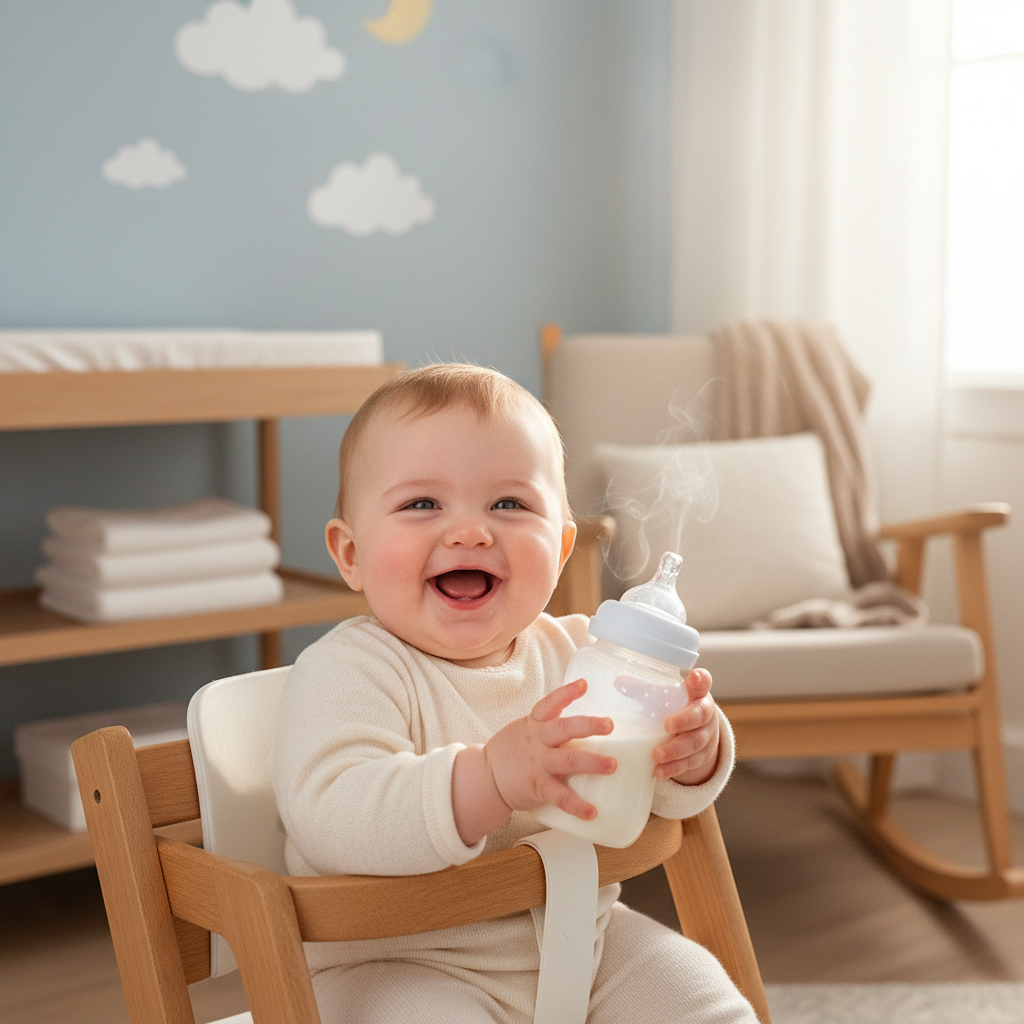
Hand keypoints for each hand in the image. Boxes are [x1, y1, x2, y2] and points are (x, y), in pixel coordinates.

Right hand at [485, 678, 615, 820]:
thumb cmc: (512, 751)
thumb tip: (585, 722)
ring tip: (612, 765)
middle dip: (588, 726)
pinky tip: (592, 811)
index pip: (550, 703)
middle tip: (609, 725)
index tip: (584, 684)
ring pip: (568, 761)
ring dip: (592, 763)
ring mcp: (538, 764)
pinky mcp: (538, 787)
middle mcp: (537, 741)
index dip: (566, 693)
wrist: (486, 778)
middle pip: (564, 729)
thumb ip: (549, 725)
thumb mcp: (526, 729)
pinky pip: (560, 797)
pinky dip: (577, 805)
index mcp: (534, 723)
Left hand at [653, 668, 719, 784]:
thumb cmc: (678, 709)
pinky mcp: (702, 756)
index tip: (695, 677)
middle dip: (684, 721)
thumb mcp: (667, 697)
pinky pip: (691, 763)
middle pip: (700, 716)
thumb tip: (618, 682)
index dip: (700, 680)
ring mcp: (707, 736)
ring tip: (657, 755)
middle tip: (666, 726)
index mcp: (697, 694)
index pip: (703, 682)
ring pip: (696, 743)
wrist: (699, 733)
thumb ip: (645, 689)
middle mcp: (706, 713)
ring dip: (676, 750)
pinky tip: (659, 771)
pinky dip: (675, 768)